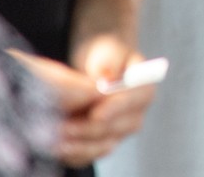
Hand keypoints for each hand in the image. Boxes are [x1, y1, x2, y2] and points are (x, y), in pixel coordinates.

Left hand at [10, 44, 156, 166]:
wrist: (98, 65)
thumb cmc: (105, 54)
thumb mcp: (107, 50)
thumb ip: (108, 61)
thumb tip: (106, 76)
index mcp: (144, 88)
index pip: (134, 101)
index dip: (115, 108)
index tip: (95, 114)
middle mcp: (137, 113)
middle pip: (118, 127)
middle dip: (91, 129)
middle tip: (66, 128)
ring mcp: (121, 130)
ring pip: (105, 143)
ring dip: (81, 144)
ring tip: (58, 142)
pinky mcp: (105, 141)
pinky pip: (92, 153)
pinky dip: (76, 153)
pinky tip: (59, 148)